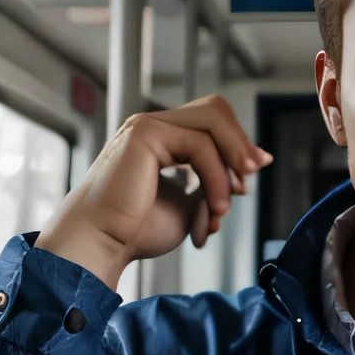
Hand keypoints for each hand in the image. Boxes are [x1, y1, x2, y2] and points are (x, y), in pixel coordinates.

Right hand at [36, 96, 272, 289]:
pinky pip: (200, 145)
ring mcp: (148, 126)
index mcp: (162, 142)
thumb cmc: (136, 232)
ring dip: (230, 164)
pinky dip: (216, 177)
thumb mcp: (189, 206)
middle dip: (240, 145)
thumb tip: (249, 168)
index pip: (210, 124)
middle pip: (215, 111)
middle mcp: (154, 127)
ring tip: (225, 207)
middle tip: (249, 181)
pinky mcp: (146, 133)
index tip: (252, 176)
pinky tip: (214, 207)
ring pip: (212, 121)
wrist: (102, 244)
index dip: (238, 145)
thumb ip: (213, 184)